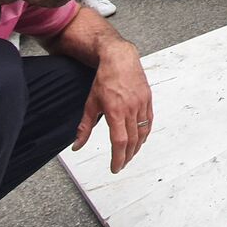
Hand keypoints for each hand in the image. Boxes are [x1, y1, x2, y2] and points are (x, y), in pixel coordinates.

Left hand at [71, 41, 152, 173]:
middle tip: (121, 164)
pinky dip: (145, 134)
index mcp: (115, 111)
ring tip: (130, 155)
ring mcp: (141, 104)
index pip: (119, 142)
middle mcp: (131, 109)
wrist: (120, 59)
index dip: (118, 158)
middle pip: (132, 141)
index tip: (115, 168)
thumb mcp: (91, 104)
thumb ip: (84, 128)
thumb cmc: (105, 79)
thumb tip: (76, 146)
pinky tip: (140, 139)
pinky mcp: (147, 100)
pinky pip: (149, 122)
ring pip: (142, 133)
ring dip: (137, 147)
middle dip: (127, 156)